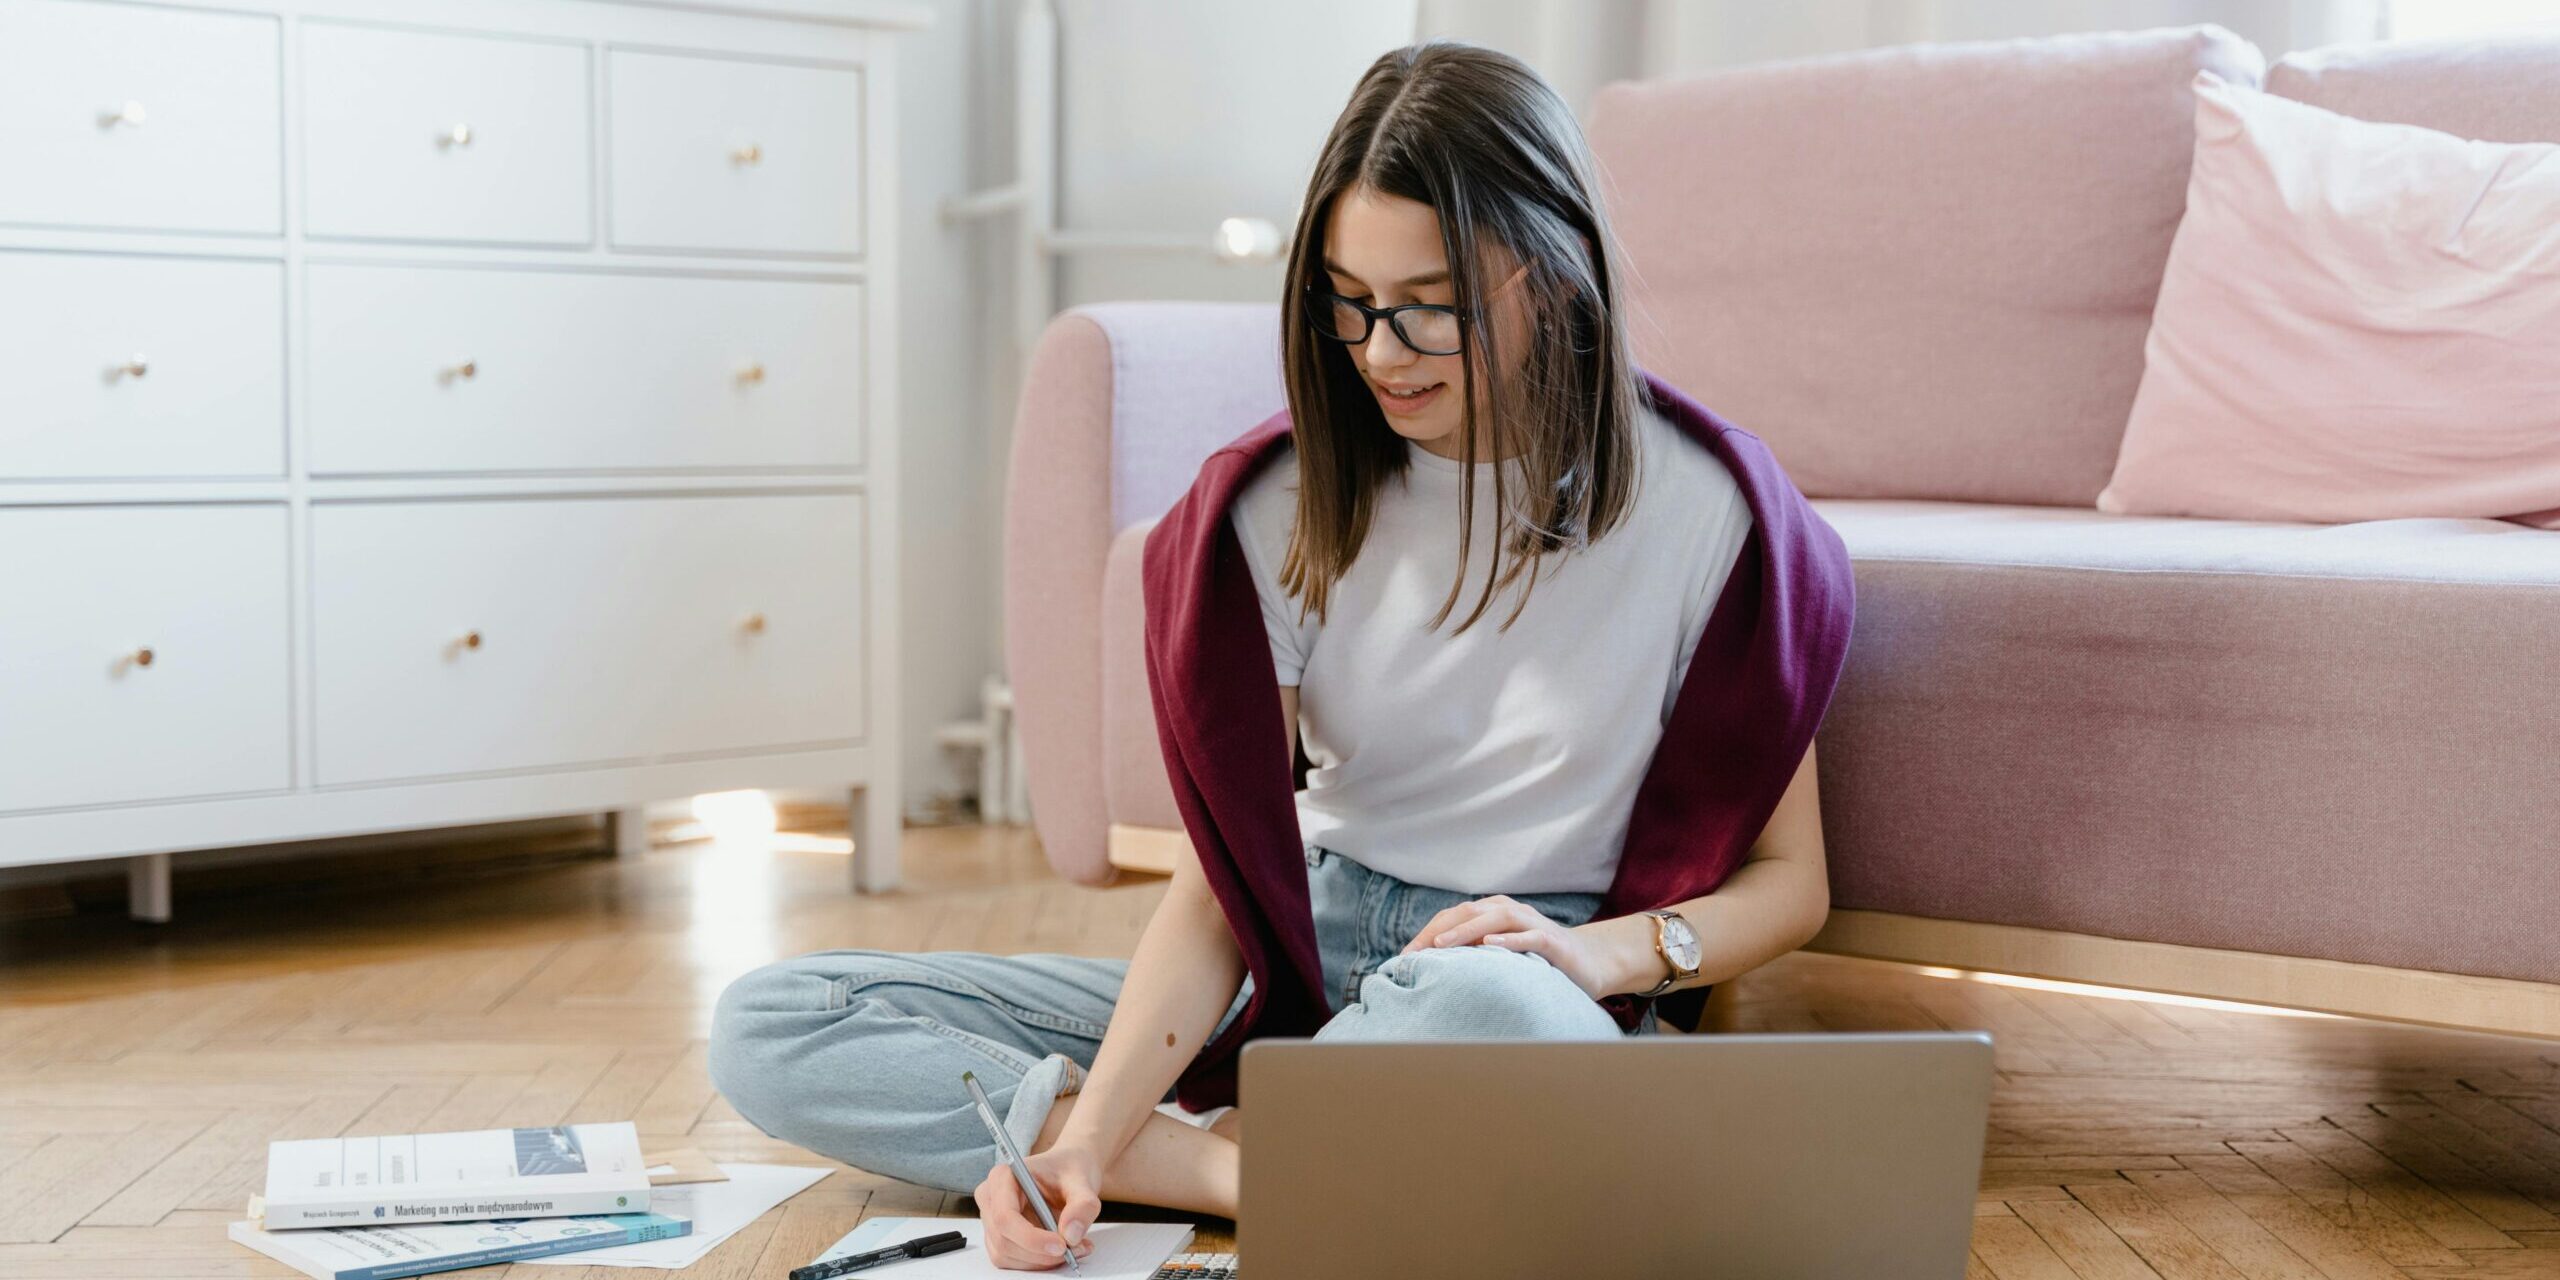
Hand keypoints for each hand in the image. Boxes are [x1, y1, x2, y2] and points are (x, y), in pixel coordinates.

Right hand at [972, 1144, 1100, 1270]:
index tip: (1061, 1245)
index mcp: (1002, 1176)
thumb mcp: (1083, 1181)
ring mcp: (991, 1220)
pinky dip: (1039, 1262)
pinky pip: (1013, 1261)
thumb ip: (1082, 1206)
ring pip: (1007, 1255)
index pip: (1004, 1216)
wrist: (1068, 1172)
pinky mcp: (999, 1237)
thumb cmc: (1068, 1170)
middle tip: (1076, 1249)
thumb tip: (1070, 1235)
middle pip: (1004, 1240)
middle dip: (1040, 1253)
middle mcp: (990, 1198)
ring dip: (1041, 1260)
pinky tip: (1060, 1249)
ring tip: (1075, 1248)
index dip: (1031, 1238)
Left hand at [1400, 894, 1618, 998]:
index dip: (1426, 934)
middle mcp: (1510, 911)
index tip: (1403, 957)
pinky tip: (1490, 946)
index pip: (1453, 917)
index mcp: (1493, 913)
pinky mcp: (1553, 941)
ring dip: (1466, 930)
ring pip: (1495, 918)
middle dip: (1437, 932)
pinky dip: (1510, 940)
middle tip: (1412, 954)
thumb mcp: (1502, 956)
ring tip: (1441, 945)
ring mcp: (1532, 923)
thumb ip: (1475, 955)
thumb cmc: (1539, 961)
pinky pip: (1529, 937)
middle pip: (1467, 912)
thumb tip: (1433, 971)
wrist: (1591, 962)